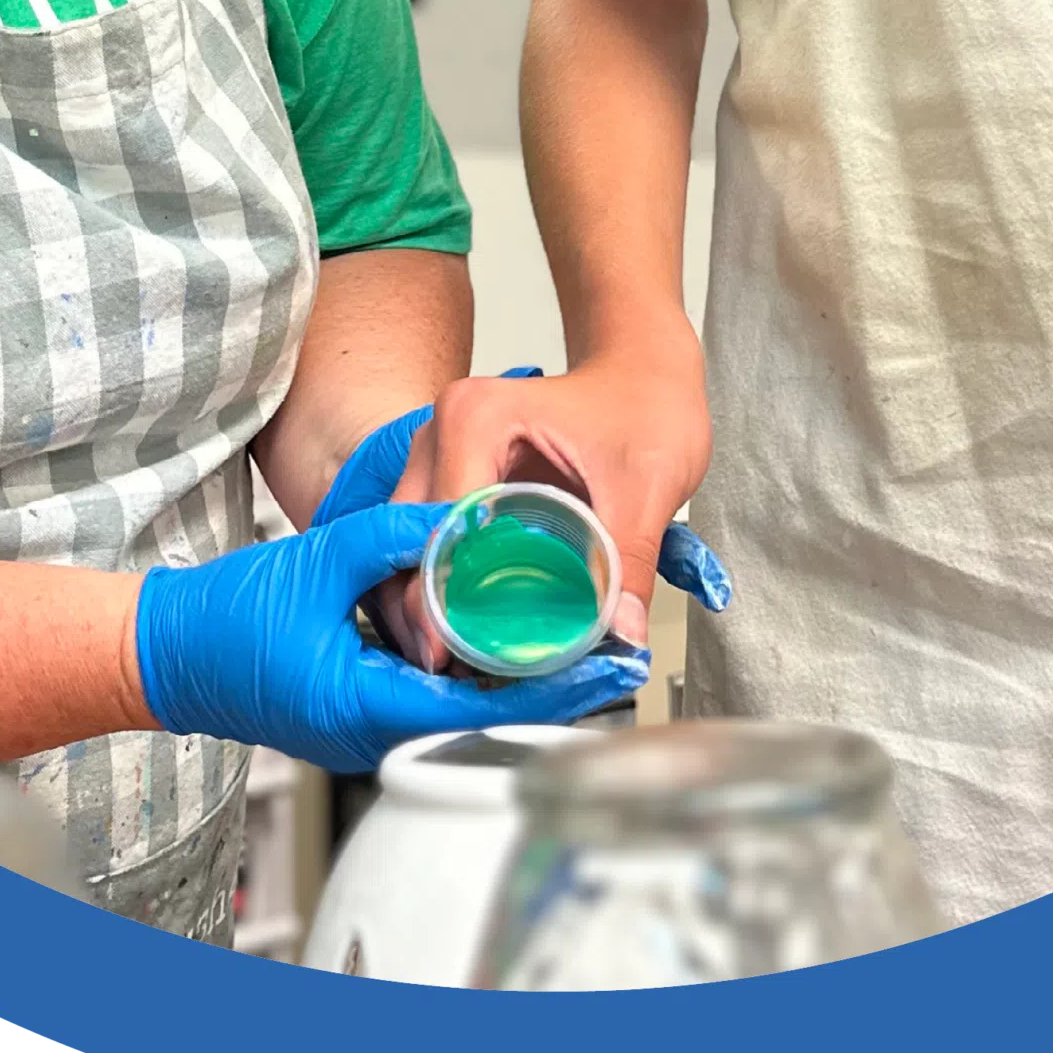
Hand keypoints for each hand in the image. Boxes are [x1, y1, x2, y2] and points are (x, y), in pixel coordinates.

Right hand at [132, 503, 646, 774]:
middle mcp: (374, 730)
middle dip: (555, 680)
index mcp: (368, 708)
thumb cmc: (225, 620)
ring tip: (578, 634)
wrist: (164, 653)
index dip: (559, 684)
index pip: (490, 706)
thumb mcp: (318, 561)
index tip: (612, 663)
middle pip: (489, 713)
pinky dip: (477, 667)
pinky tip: (506, 634)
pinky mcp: (359, 706)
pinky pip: (434, 692)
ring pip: (465, 704)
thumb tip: (461, 515)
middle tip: (615, 642)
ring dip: (520, 674)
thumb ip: (393, 537)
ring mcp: (366, 724)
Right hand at [425, 341, 716, 648]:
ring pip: (404, 547)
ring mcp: (438, 456)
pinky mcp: (449, 480)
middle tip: (455, 680)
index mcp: (475, 417)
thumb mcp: (647, 482)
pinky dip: (438, 591)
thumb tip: (619, 638)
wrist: (643, 372)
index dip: (444, 596)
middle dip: (425, 614)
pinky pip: (426, 544)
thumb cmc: (644, 403)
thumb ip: (630, 558)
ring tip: (457, 671)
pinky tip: (464, 638)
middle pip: (406, 540)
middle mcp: (440, 432)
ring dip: (425, 607)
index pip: (440, 523)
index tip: (457, 660)